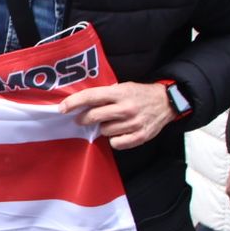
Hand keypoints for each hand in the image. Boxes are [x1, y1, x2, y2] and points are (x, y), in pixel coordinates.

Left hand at [59, 81, 174, 150]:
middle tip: (81, 119)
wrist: (166, 102)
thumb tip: (81, 103)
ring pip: (104, 131)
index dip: (74, 103)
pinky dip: (114, 140)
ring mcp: (134, 123)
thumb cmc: (140, 94)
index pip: (91, 97)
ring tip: (111, 122)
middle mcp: (126, 108)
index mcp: (120, 93)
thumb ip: (105, 94)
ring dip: (103, 128)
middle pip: (94, 117)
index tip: (62, 108)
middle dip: (84, 119)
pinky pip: (116, 143)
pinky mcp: (140, 136)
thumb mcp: (123, 87)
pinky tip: (119, 133)